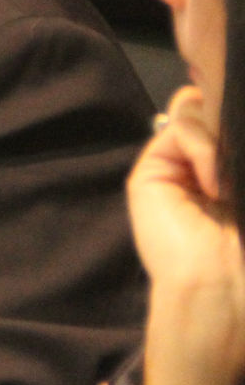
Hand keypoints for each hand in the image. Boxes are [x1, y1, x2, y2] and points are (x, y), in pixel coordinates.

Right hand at [132, 88, 244, 384]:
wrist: (217, 284)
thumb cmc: (239, 248)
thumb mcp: (241, 188)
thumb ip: (225, 153)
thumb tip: (198, 100)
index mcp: (218, 178)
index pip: (220, 125)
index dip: (229, 115)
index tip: (237, 118)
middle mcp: (192, 170)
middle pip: (207, 114)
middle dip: (227, 124)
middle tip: (235, 159)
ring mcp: (168, 169)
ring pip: (194, 116)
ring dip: (219, 143)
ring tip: (227, 185)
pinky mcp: (149, 172)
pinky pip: (181, 131)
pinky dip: (205, 150)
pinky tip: (215, 185)